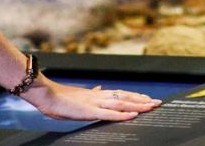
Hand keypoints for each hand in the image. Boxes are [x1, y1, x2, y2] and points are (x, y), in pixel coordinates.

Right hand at [21, 78, 160, 121]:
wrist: (47, 95)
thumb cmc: (61, 98)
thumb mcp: (79, 95)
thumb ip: (91, 93)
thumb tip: (99, 88)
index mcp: (97, 93)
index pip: (121, 94)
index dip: (135, 96)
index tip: (148, 98)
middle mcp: (99, 96)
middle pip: (125, 97)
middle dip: (142, 100)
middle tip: (157, 103)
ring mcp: (95, 103)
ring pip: (121, 104)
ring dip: (137, 105)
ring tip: (150, 107)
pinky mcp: (89, 111)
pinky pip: (109, 114)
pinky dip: (122, 115)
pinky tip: (133, 115)